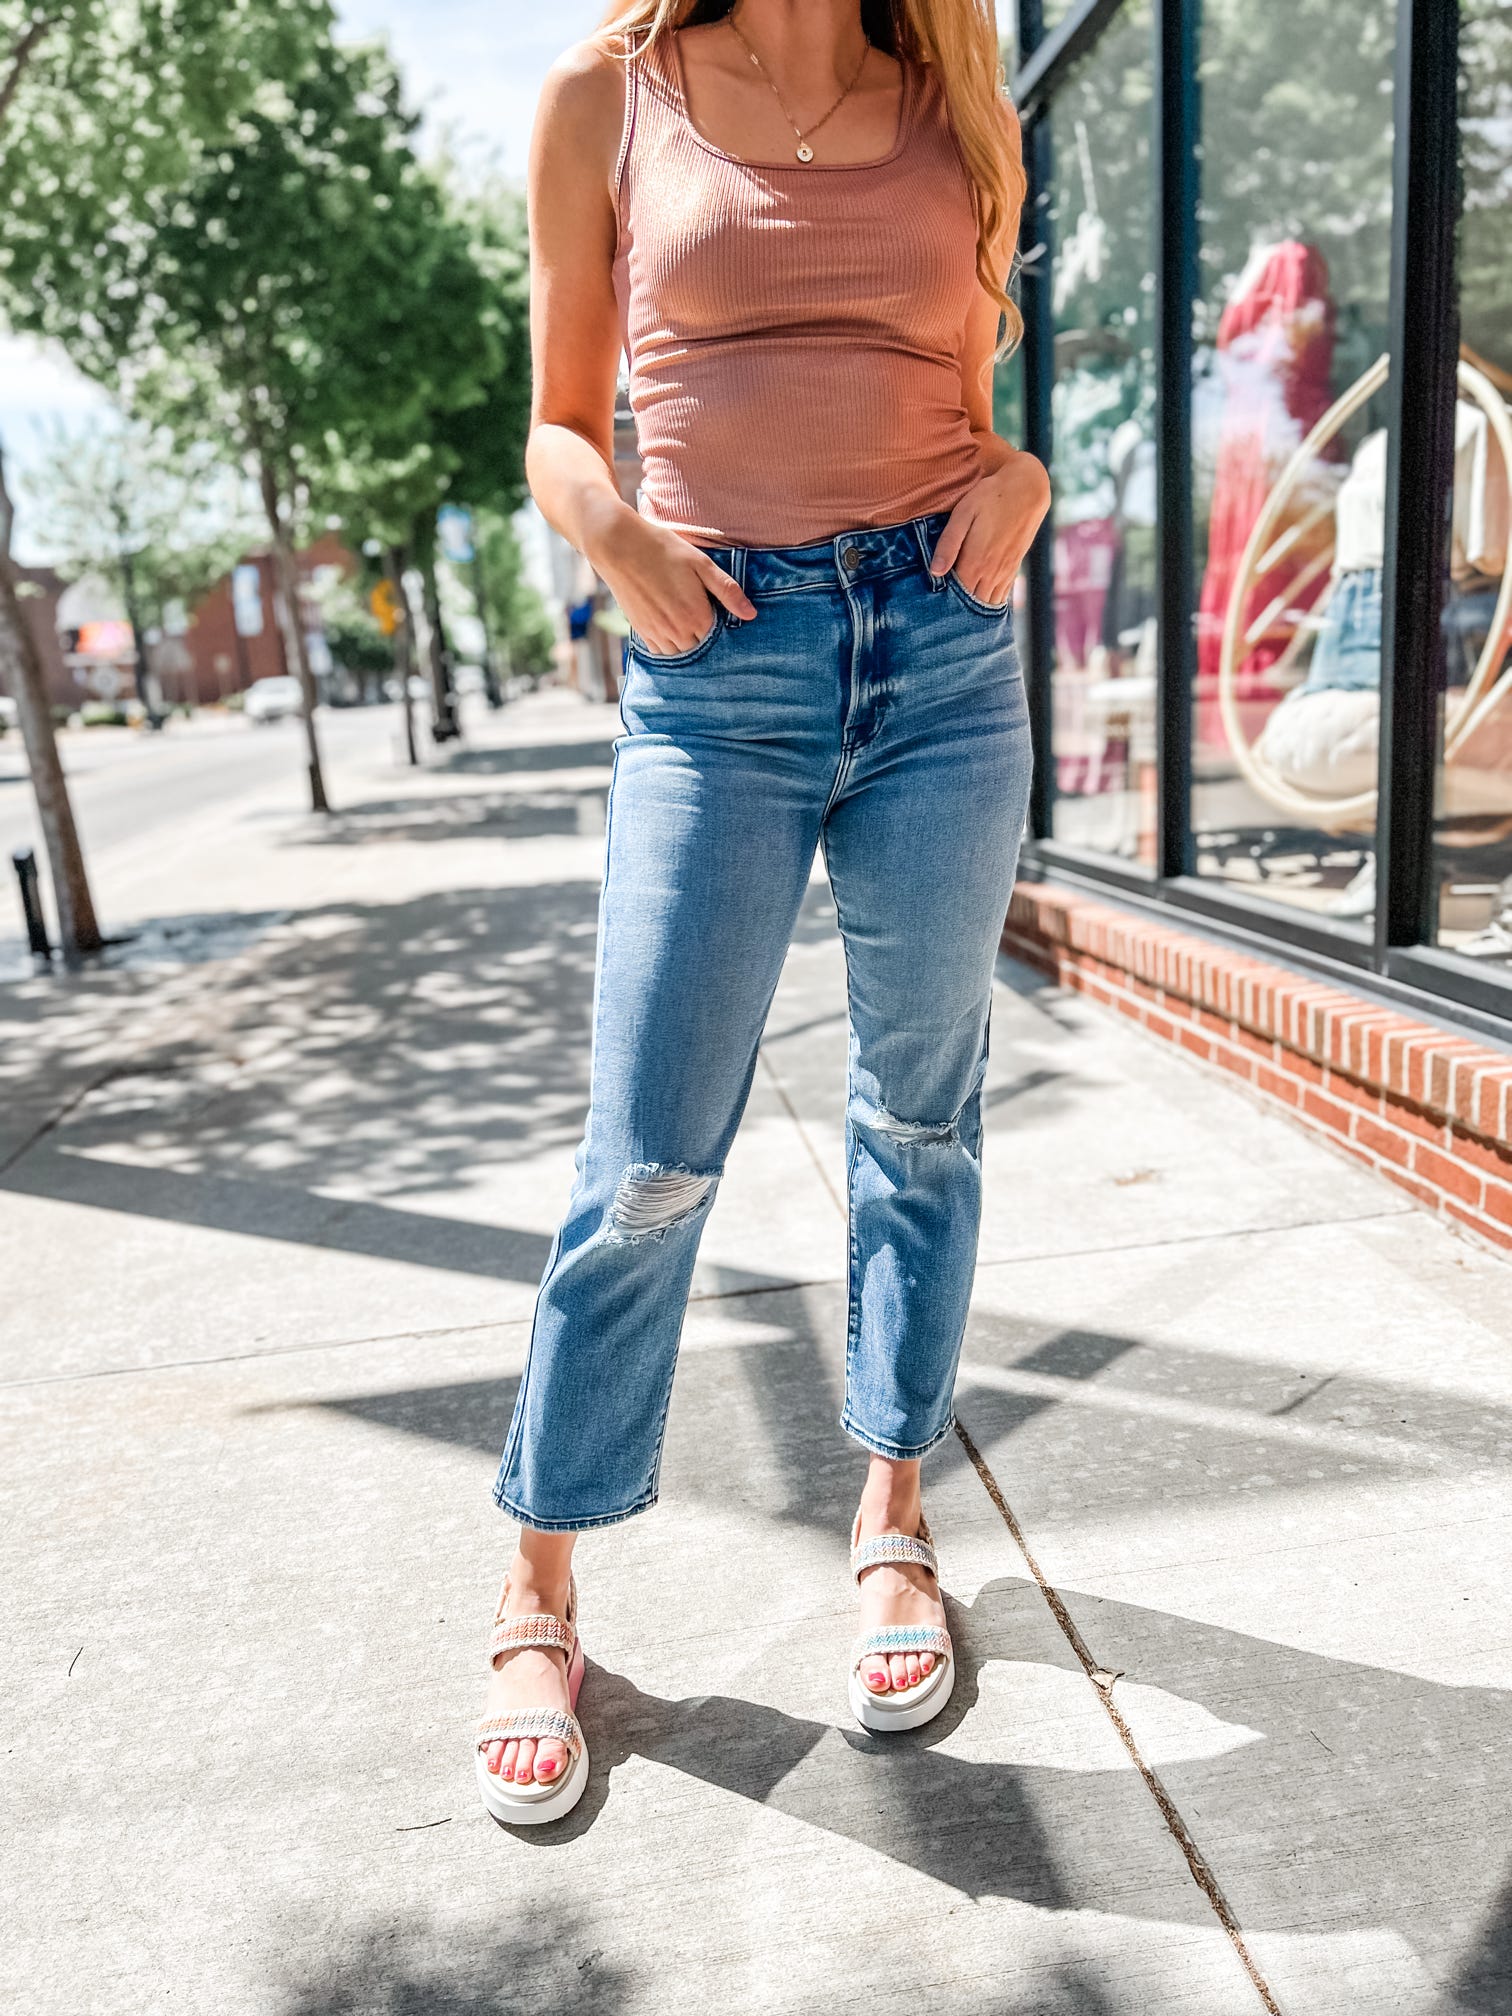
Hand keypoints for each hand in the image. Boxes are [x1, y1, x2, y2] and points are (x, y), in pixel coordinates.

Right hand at [588, 506, 755, 655]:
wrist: (619, 545)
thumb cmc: (662, 549)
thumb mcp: (700, 563)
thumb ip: (727, 591)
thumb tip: (751, 614)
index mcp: (696, 615)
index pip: (718, 636)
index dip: (719, 623)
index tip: (716, 609)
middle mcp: (677, 631)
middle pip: (700, 646)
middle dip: (703, 634)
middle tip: (698, 609)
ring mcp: (657, 633)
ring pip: (680, 651)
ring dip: (685, 640)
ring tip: (684, 616)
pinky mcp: (641, 630)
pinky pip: (660, 649)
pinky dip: (667, 641)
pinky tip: (668, 622)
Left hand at [929, 451, 1050, 606]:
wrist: (1027, 488)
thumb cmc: (990, 496)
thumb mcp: (963, 514)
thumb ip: (949, 543)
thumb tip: (934, 572)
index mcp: (975, 561)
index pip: (955, 595)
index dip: (941, 605)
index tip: (928, 611)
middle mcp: (991, 572)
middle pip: (971, 604)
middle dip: (956, 613)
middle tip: (939, 620)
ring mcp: (1004, 572)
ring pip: (987, 603)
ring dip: (974, 612)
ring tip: (957, 619)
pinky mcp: (1013, 568)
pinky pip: (1001, 596)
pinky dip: (989, 604)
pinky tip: (979, 608)